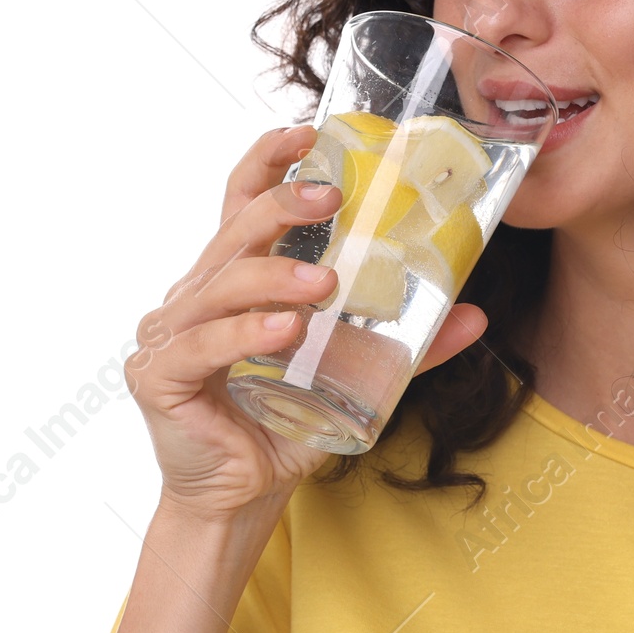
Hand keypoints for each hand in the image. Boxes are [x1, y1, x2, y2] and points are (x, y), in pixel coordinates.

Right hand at [125, 124, 487, 519]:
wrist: (241, 498)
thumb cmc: (285, 427)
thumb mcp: (351, 376)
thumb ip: (404, 346)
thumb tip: (475, 315)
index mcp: (231, 282)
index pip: (239, 202)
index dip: (267, 161)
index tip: (307, 133)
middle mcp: (194, 297)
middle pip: (233, 234)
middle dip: (282, 206)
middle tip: (333, 197)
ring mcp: (168, 335)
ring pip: (221, 286)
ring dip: (275, 277)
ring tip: (326, 284)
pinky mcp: (158, 377)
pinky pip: (204, 345)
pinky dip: (245, 335)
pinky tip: (284, 331)